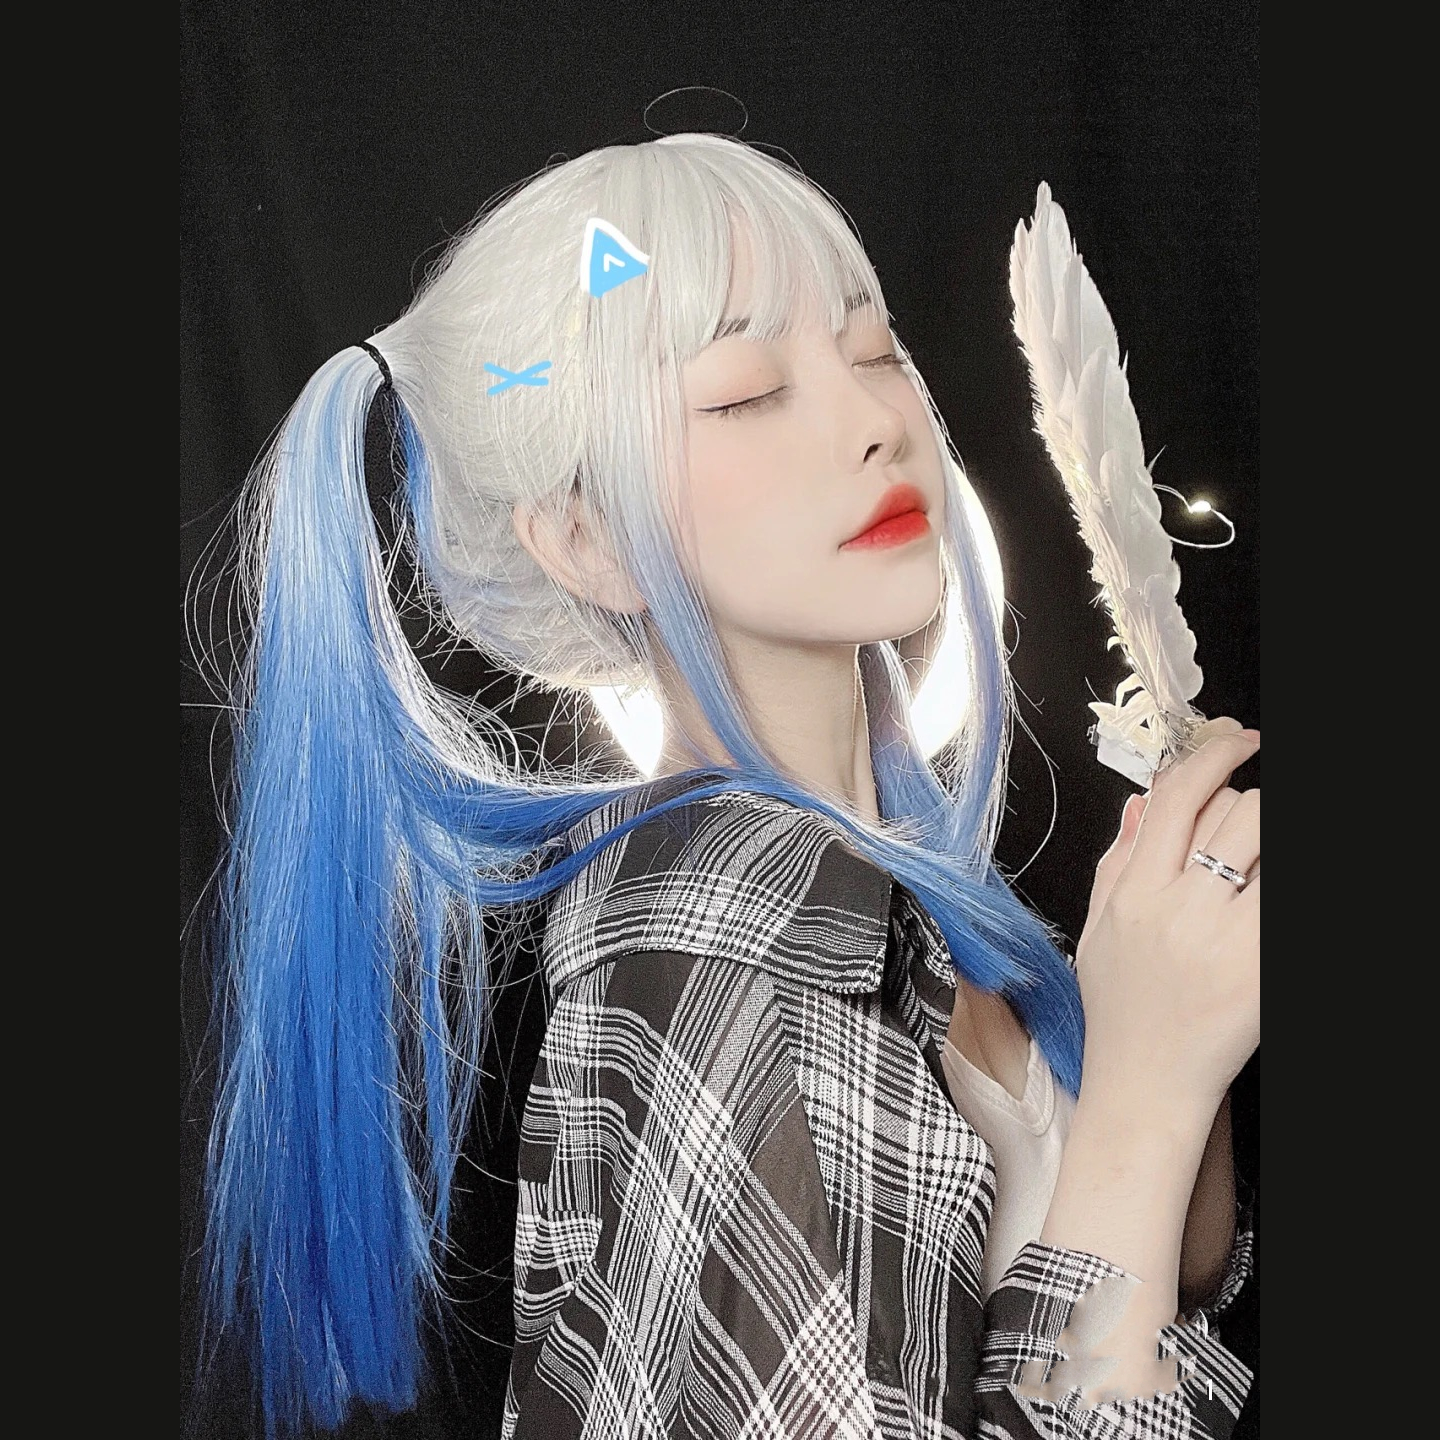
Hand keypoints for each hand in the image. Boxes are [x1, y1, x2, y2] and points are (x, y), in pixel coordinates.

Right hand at [1075, 719, 1259, 1112]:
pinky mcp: (1261, 971)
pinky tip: (1263, 896)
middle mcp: (1177, 910)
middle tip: (1253, 825)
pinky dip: (1274, 890)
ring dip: (1270, 844)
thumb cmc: (1122, 1014)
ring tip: (1257, 868)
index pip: (1176, 798)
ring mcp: (1224, 942)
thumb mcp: (1099, 930)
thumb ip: (1118, 862)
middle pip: (1236, 814)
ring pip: (1268, 848)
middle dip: (1253, 808)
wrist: (1144, 1088)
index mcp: (1133, 894)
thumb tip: (1144, 803)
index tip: (1238, 743)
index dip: (1213, 757)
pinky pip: (1279, 902)